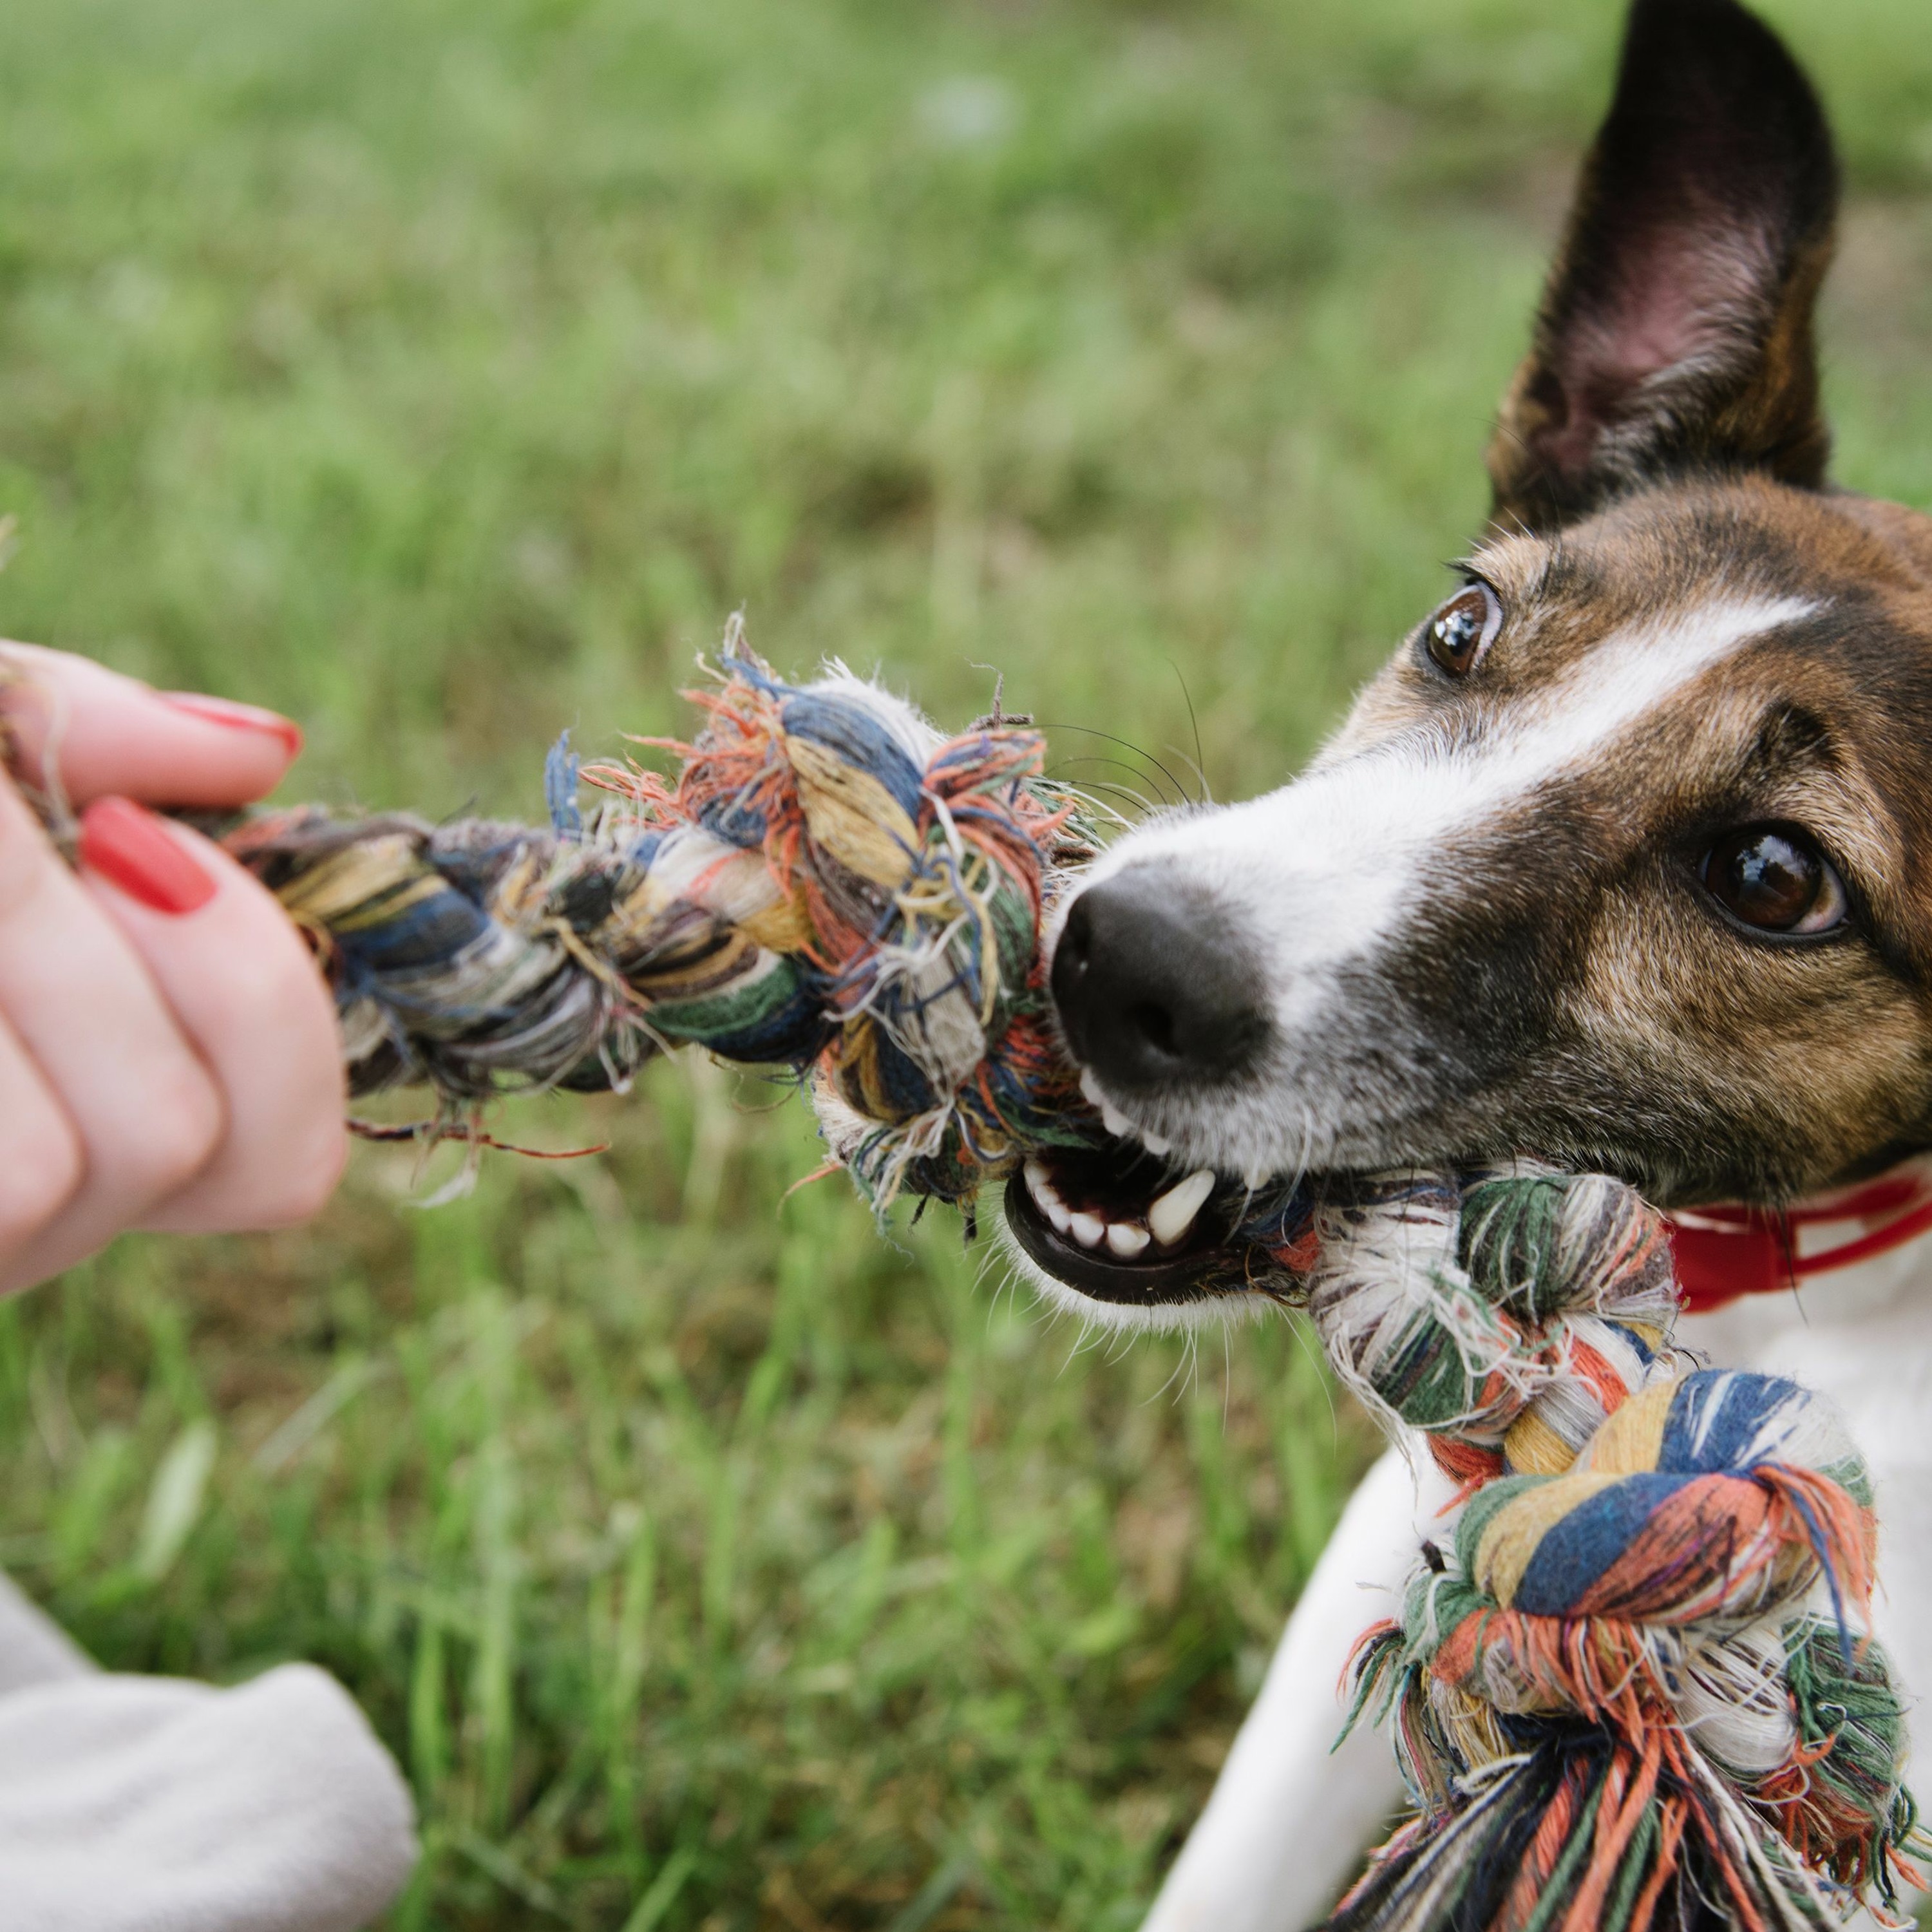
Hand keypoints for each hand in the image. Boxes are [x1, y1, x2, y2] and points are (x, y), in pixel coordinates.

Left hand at [0, 643, 344, 1294]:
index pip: (281, 1161)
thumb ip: (96, 732)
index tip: (145, 840)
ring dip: (48, 953)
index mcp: (86, 1108)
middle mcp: (40, 1212)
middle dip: (162, 951)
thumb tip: (271, 751)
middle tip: (49, 833)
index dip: (266, 1006)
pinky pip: (28, 1175)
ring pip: (128, 1157)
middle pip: (241, 1153)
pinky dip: (1, 984)